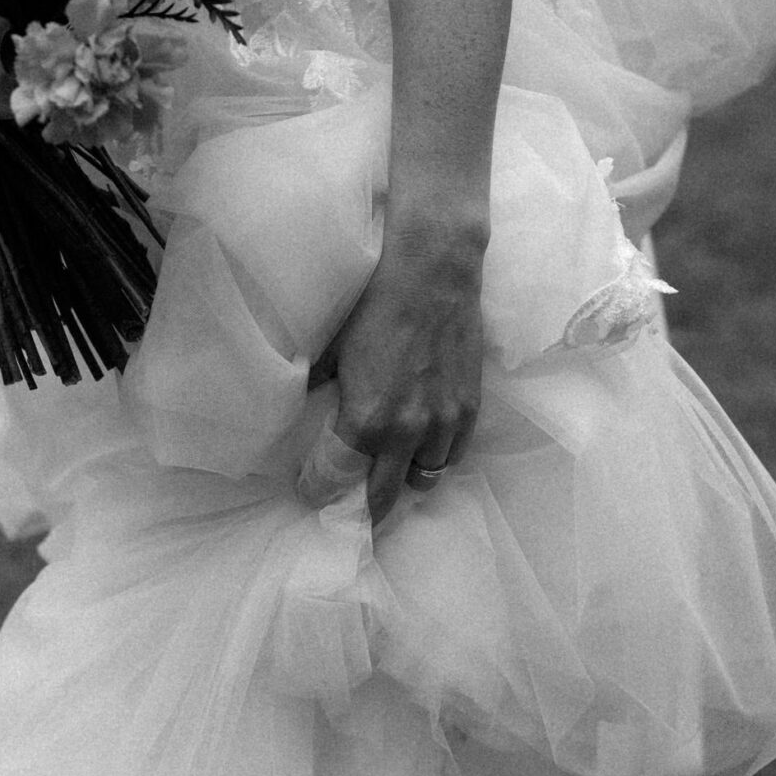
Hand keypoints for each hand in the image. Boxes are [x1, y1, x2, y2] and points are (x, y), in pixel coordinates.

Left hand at [309, 212, 484, 525]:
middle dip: (363, 505)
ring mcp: (443, 424)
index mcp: (366, 420)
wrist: (433, 270)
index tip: (311, 490)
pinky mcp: (469, 408)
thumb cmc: (375, 301)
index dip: (319, 489)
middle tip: (350, 505)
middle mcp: (407, 433)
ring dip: (405, 479)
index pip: (336, 479)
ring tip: (391, 472)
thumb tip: (307, 407)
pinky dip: (435, 458)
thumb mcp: (332, 348)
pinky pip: (453, 455)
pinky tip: (422, 449)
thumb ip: (321, 389)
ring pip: (425, 479)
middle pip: (384, 497)